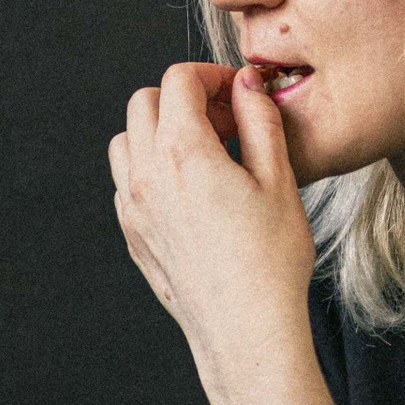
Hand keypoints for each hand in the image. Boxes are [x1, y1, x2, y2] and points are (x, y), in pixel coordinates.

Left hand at [110, 60, 315, 390]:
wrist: (245, 327)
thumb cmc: (270, 259)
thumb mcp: (278, 179)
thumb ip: (259, 120)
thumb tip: (246, 83)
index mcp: (183, 151)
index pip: (178, 80)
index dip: (211, 76)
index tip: (237, 94)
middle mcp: (146, 174)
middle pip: (144, 102)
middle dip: (183, 98)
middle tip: (225, 121)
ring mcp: (133, 206)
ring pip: (126, 140)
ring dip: (158, 131)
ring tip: (205, 153)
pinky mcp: (131, 234)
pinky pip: (126, 182)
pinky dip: (150, 168)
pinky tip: (190, 189)